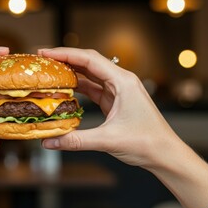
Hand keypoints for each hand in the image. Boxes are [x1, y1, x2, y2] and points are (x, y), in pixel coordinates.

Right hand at [38, 47, 207, 207]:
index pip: (89, 60)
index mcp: (123, 81)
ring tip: (50, 72)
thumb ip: (76, 140)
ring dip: (71, 72)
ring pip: (90, 75)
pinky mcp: (115, 101)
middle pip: (88, 63)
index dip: (65, 54)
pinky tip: (65, 88)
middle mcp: (121, 81)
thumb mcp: (107, 140)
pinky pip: (93, 88)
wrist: (165, 154)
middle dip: (65, 60)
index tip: (46, 52)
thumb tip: (49, 141)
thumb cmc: (146, 143)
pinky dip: (78, 87)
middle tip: (43, 59)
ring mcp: (118, 91)